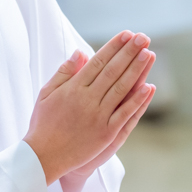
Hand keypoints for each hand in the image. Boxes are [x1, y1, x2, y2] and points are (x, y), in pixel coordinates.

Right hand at [24, 32, 155, 185]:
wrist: (43, 156)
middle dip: (129, 52)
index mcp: (73, 88)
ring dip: (136, 70)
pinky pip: (125, 114)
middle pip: (113, 71)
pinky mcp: (106, 134)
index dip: (114, 47)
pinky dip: (137, 101)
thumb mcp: (47, 93)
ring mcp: (98, 117)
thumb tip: (80, 52)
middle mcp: (87, 100)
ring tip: (148, 54)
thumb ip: (64, 72)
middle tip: (143, 37)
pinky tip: (148, 87)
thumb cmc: (44, 123)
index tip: (126, 34)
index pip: (98, 61)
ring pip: (121, 89)